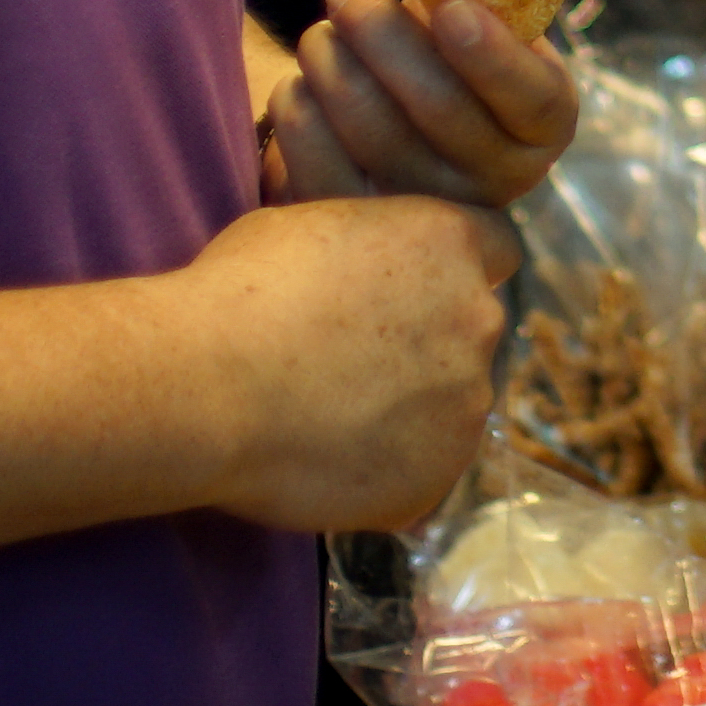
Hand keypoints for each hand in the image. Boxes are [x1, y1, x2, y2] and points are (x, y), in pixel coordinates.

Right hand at [186, 188, 509, 530]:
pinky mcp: (434, 480)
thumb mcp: (311, 225)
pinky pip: (420, 470)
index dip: (457, 267)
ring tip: (329, 416)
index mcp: (453, 245)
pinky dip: (385, 468)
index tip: (415, 286)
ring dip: (410, 409)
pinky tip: (325, 459)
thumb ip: (367, 245)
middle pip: (474, 330)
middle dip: (432, 341)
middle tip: (357, 358)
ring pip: (452, 406)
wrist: (206, 386)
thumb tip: (362, 261)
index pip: (499, 247)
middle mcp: (478, 322)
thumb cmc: (241, 289)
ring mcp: (464, 409)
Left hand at [267, 0, 579, 213]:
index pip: (533, 100)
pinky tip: (301, 85)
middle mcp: (495, 183)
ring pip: (373, 134)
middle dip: (384, 39)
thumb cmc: (439, 51)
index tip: (450, 7)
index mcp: (540, 126)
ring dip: (332, 66)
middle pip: (442, 111)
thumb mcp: (476, 19)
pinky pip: (315, 163)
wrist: (395, 115)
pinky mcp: (358, 229)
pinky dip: (298, 109)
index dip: (493, 57)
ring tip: (320, 32)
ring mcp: (427, 216)